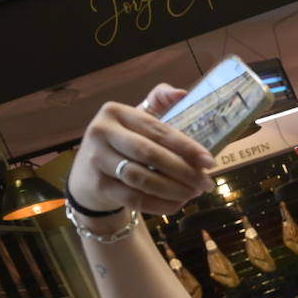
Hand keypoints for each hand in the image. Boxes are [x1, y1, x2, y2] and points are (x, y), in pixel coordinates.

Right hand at [66, 84, 215, 217]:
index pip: (158, 130)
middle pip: (150, 154)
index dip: (186, 147)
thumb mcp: (137, 120)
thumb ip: (159, 102)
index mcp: (116, 112)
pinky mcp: (97, 186)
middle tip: (206, 183)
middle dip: (184, 171)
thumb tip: (181, 93)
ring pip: (142, 179)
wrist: (87, 176)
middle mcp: (102, 132)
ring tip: (194, 194)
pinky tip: (177, 204)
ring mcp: (96, 160)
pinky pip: (134, 198)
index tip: (209, 162)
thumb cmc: (122, 144)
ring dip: (174, 189)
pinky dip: (160, 204)